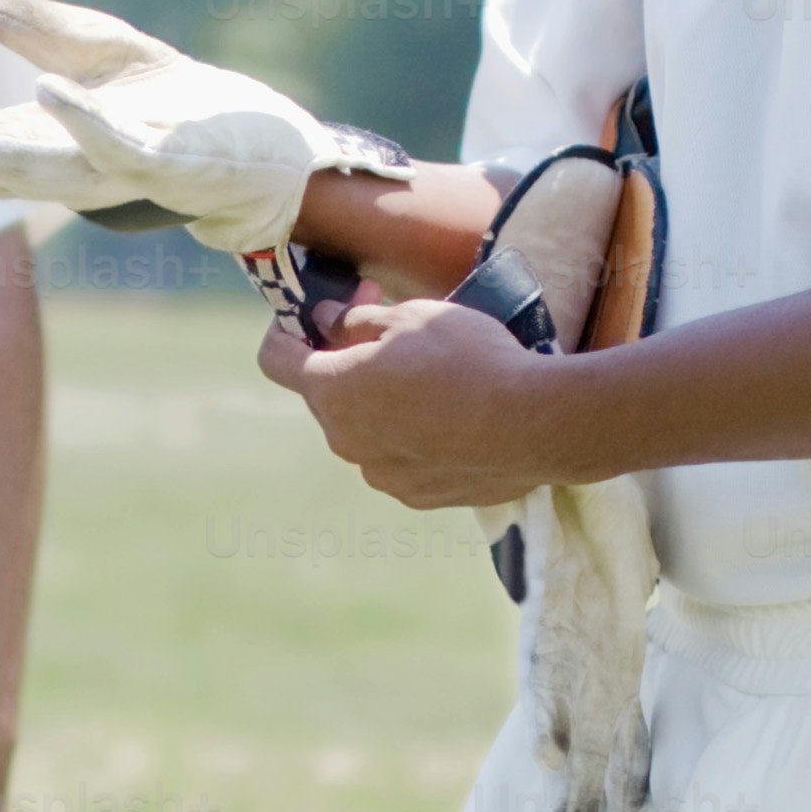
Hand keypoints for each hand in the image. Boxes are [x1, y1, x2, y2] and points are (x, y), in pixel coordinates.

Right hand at [0, 0, 390, 260]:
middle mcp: (72, 167)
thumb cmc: (183, 105)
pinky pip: (119, 144)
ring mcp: (119, 169)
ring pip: (41, 172)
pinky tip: (47, 91)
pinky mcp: (169, 158)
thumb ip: (36, 27)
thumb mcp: (102, 52)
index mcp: (48, 144)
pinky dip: (81, 121)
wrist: (270, 149)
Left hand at [260, 296, 590, 507]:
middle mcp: (344, 440)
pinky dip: (412, 436)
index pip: (276, 359)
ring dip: (381, 402)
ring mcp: (380, 474)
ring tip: (433, 378)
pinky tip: (453, 417)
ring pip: (364, 428)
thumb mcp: (411, 315)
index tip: (312, 317)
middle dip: (346, 360)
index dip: (287, 331)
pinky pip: (399, 458)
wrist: (534, 424)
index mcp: (332, 390)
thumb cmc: (470, 358)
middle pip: (326, 394)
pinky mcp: (416, 496)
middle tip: (389, 329)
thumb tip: (329, 321)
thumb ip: (358, 320)